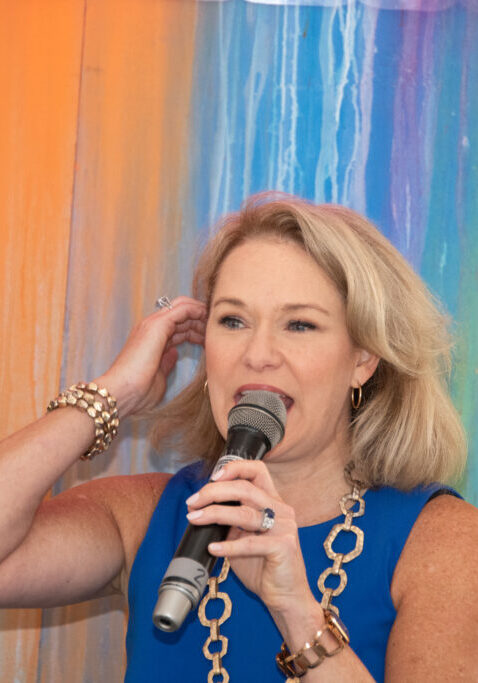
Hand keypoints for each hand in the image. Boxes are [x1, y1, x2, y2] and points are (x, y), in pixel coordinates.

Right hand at [97, 297, 206, 417]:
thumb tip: (174, 354)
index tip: (209, 338)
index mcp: (151, 339)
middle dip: (199, 320)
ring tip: (215, 324)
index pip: (176, 326)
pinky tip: (208, 319)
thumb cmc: (136, 392)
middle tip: (215, 330)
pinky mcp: (157, 325)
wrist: (120, 393)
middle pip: (181, 314)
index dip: (194, 329)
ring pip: (182, 307)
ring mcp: (152, 324)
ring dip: (200, 314)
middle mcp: (150, 328)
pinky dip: (197, 311)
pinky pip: (183, 309)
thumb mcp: (158, 377)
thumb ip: (166, 362)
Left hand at [186, 460, 316, 617]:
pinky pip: (251, 543)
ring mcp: (284, 527)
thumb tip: (200, 510)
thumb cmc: (263, 566)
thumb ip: (230, 522)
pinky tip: (213, 549)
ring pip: (245, 513)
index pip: (257, 471)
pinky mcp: (284, 547)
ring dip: (215, 514)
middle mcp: (281, 510)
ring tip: (194, 519)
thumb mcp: (243, 538)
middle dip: (214, 492)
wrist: (285, 596)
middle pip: (246, 488)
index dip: (235, 468)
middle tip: (192, 503)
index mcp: (273, 502)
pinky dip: (228, 546)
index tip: (212, 477)